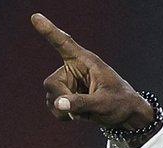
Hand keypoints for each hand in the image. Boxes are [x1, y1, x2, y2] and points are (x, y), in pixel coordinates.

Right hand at [31, 13, 152, 128]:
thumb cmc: (121, 103)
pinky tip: (80, 115)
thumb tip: (58, 104)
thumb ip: (82, 103)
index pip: (64, 44)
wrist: (126, 114)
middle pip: (51, 84)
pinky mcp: (66, 96)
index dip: (49, 31)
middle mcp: (73, 69)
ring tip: (86, 112)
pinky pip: (55, 107)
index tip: (36, 17)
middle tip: (81, 110)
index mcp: (85, 61)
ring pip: (51, 98)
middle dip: (63, 99)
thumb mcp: (104, 103)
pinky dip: (64, 115)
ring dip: (66, 110)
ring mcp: (67, 83)